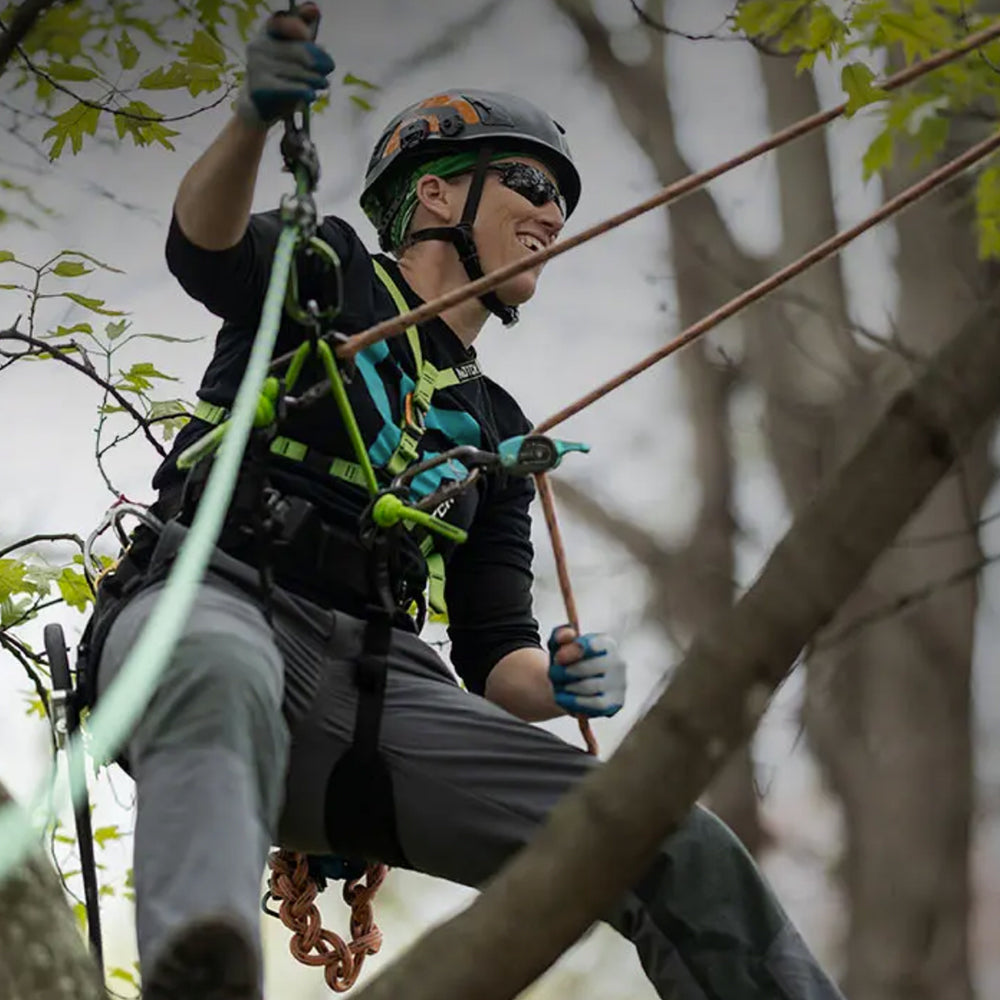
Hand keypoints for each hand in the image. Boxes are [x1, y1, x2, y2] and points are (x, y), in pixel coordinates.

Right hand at [235, 4, 334, 128]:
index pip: (281, 22)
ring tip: (323, 84)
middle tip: (329, 69)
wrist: (260, 106)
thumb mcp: (295, 52)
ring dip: (315, 79)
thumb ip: (304, 31)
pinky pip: (289, 88)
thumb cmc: (282, 75)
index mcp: (267, 33)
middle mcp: (257, 46)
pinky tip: (311, 95)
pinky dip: (304, 91)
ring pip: (297, 70)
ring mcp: (256, 66)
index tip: (308, 35)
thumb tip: (314, 8)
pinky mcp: (259, 87)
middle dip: (318, 60)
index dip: (297, 27)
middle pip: (298, 50)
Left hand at [547, 626, 625, 717]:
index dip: (572, 651)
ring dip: (568, 687)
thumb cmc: (568, 662)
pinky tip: (563, 698)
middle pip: (590, 667)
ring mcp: (619, 684)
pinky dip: (574, 702)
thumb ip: (560, 635)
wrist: (571, 686)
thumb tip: (570, 634)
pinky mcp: (615, 703)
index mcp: (606, 643)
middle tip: (553, 674)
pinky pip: (594, 704)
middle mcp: (617, 662)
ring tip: (559, 686)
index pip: (592, 645)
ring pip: (590, 686)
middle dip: (566, 672)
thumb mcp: (559, 646)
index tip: (557, 658)